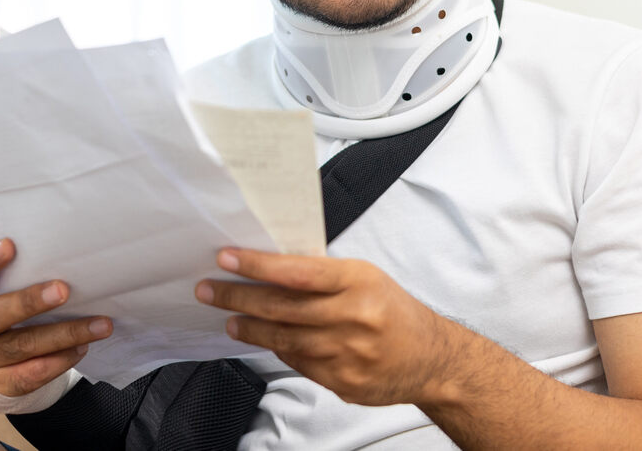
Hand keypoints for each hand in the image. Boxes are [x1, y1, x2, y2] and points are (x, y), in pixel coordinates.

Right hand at [0, 238, 112, 397]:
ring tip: (99, 325)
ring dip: (64, 335)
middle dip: (31, 302)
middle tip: (64, 290)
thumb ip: (11, 278)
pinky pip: (31, 375)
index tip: (9, 245)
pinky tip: (82, 348)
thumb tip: (58, 256)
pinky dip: (60, 361)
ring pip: (22, 349)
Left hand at [195, 248, 457, 406]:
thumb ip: (324, 276)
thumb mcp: (366, 278)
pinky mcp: (344, 381)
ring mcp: (349, 353)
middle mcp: (355, 317)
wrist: (432, 359)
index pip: (299, 272)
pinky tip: (263, 340)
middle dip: (239, 297)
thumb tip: (271, 269)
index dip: (258, 265)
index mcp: (360, 281)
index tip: (227, 258)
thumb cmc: (393, 311)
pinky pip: (299, 363)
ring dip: (251, 328)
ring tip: (229, 319)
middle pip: (284, 307)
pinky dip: (278, 350)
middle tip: (209, 289)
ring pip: (286, 339)